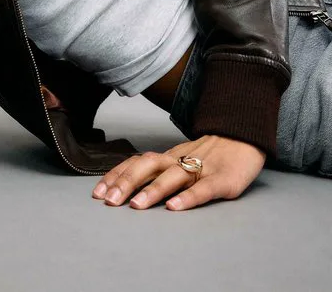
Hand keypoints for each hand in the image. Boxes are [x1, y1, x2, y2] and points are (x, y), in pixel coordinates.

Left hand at [91, 135, 266, 211]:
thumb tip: (128, 186)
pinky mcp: (223, 180)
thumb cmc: (211, 154)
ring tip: (136, 206)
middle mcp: (180, 160)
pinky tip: (174, 208)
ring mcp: (201, 169)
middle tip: (110, 201)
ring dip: (153, 191)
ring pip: (173, 177)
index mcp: (169, 157)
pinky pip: (203, 189)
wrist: (245, 136)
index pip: (137, 162)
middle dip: (126, 183)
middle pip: (148, 166)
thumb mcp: (181, 159)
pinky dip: (188, 198)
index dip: (117, 176)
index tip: (98, 192)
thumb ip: (160, 170)